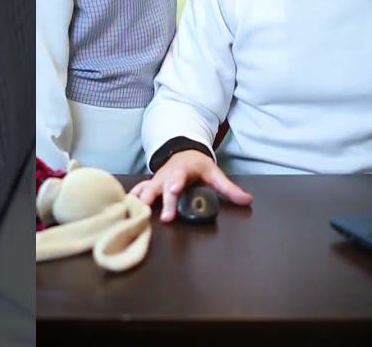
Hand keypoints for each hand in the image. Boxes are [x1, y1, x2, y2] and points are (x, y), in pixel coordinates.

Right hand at [128, 150, 252, 222]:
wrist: (182, 153)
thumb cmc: (198, 166)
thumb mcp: (214, 174)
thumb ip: (229, 189)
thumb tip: (248, 200)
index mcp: (183, 171)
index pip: (179, 177)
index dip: (176, 184)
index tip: (174, 190)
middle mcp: (166, 176)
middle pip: (161, 188)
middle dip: (160, 201)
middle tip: (163, 217)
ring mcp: (156, 181)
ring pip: (145, 190)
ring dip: (140, 201)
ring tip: (135, 214)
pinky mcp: (149, 186)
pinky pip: (137, 192)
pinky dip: (130, 199)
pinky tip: (123, 209)